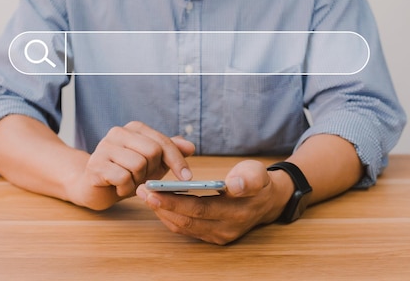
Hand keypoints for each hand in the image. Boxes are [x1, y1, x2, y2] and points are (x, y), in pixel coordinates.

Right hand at [74, 121, 194, 209]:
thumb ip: (171, 152)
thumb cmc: (127, 172)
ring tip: (129, 181)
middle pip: (152, 152)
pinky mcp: (95, 164)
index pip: (163, 142)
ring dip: (138, 181)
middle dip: (152, 171)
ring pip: (138, 165)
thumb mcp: (153, 163)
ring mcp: (104, 147)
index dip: (177, 161)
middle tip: (142, 178)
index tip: (187, 177)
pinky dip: (125, 189)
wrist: (96, 187)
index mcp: (135, 128)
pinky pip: (123, 178)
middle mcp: (118, 132)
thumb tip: (190, 146)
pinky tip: (118, 187)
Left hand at [136, 160, 293, 244]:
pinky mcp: (212, 236)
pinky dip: (170, 217)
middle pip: (187, 220)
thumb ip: (247, 179)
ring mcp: (218, 236)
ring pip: (183, 227)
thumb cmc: (258, 182)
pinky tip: (158, 203)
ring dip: (162, 212)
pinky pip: (186, 229)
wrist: (268, 201)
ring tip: (144, 194)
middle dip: (161, 206)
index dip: (174, 202)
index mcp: (236, 212)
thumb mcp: (258, 174)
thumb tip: (234, 185)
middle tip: (141, 191)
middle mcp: (225, 229)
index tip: (153, 191)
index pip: (199, 209)